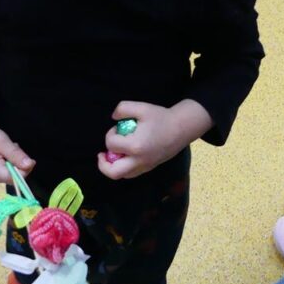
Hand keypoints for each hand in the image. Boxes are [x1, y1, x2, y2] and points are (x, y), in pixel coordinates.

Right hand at [0, 120, 34, 183]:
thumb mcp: (3, 142)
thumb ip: (16, 155)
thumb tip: (30, 165)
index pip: (15, 178)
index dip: (24, 169)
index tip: (26, 157)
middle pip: (14, 178)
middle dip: (18, 164)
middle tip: (13, 149)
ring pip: (11, 175)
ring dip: (14, 162)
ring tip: (7, 150)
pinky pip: (6, 173)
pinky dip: (9, 163)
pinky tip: (3, 154)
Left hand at [97, 99, 212, 179]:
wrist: (181, 128)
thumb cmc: (161, 117)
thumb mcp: (141, 107)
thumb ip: (123, 108)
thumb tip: (113, 117)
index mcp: (135, 146)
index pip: (111, 144)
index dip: (110, 134)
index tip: (117, 127)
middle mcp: (139, 161)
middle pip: (113, 172)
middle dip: (103, 163)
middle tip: (102, 153)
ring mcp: (145, 166)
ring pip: (122, 175)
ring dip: (113, 167)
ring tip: (113, 155)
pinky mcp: (149, 168)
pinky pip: (131, 174)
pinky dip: (123, 168)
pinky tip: (124, 156)